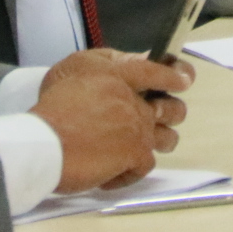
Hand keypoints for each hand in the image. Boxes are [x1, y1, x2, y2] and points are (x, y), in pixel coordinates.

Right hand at [32, 49, 193, 192]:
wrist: (47, 142)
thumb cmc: (54, 104)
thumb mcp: (74, 66)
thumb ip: (106, 61)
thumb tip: (130, 61)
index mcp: (121, 75)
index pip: (157, 71)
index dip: (175, 75)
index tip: (185, 79)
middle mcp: (136, 101)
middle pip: (173, 108)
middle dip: (170, 112)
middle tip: (155, 116)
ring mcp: (140, 130)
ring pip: (168, 138)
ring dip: (156, 140)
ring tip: (138, 145)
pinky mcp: (136, 156)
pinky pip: (147, 165)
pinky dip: (130, 170)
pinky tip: (112, 170)